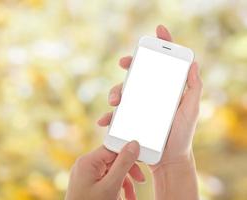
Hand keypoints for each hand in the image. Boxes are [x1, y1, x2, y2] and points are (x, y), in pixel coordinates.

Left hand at [65, 141, 144, 199]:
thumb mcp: (111, 186)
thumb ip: (123, 164)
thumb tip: (133, 144)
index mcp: (88, 161)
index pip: (112, 148)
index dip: (128, 154)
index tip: (142, 162)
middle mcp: (85, 165)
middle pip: (113, 160)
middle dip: (128, 171)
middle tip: (140, 181)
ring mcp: (86, 175)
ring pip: (112, 171)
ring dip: (125, 182)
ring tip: (131, 196)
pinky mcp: (88, 183)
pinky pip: (106, 180)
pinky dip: (117, 188)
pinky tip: (124, 197)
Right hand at [98, 25, 202, 170]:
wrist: (169, 159)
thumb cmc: (182, 135)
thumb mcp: (191, 111)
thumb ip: (194, 89)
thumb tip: (193, 64)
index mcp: (165, 90)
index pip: (162, 64)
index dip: (161, 46)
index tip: (157, 32)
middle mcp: (149, 95)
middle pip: (137, 74)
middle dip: (129, 65)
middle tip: (124, 63)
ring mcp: (137, 107)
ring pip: (122, 92)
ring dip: (115, 92)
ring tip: (115, 101)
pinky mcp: (128, 121)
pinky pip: (115, 116)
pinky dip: (108, 117)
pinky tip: (104, 121)